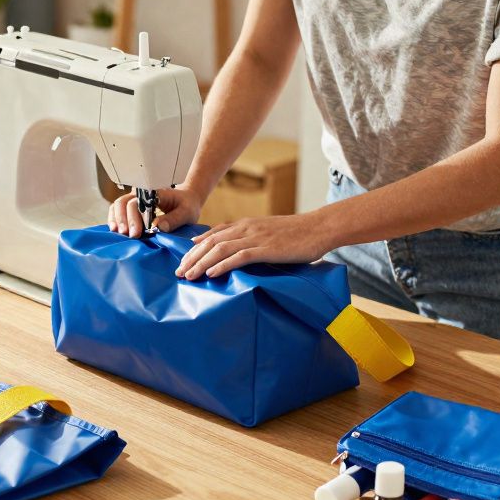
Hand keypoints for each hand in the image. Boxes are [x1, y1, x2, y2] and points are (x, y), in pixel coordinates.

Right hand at [107, 186, 204, 237]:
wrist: (187, 201)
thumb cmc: (187, 206)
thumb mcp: (187, 212)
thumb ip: (174, 219)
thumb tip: (157, 226)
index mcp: (155, 192)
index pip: (138, 202)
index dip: (135, 217)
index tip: (137, 233)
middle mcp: (142, 194)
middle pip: (124, 202)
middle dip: (124, 220)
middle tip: (131, 236)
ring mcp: (135, 200)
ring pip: (118, 205)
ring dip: (117, 219)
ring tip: (119, 234)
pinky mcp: (133, 208)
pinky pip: (118, 210)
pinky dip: (114, 219)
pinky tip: (115, 230)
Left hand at [175, 213, 335, 279]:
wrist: (319, 228)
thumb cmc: (297, 234)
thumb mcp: (268, 232)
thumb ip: (251, 239)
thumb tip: (238, 253)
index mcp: (245, 224)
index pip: (213, 234)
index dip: (196, 248)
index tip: (184, 259)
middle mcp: (246, 228)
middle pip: (211, 242)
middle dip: (192, 257)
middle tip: (180, 272)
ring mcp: (255, 237)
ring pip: (220, 249)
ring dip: (201, 263)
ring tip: (189, 275)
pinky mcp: (266, 249)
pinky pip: (239, 257)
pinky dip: (222, 265)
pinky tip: (211, 274)